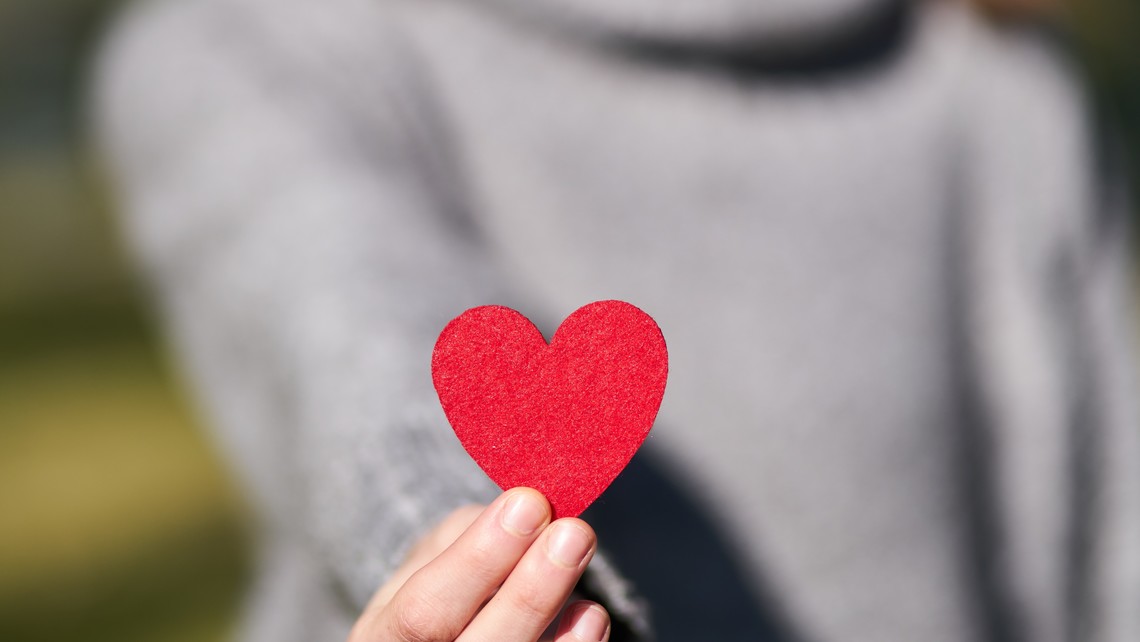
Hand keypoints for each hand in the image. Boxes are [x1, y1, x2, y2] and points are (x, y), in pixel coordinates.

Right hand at [348, 488, 611, 641]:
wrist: (444, 632)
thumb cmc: (438, 583)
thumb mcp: (431, 555)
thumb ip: (469, 534)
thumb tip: (526, 510)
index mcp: (385, 638)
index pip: (423, 611)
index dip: (477, 560)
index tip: (528, 503)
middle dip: (529, 590)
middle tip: (572, 532)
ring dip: (555, 610)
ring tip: (583, 557)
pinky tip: (591, 615)